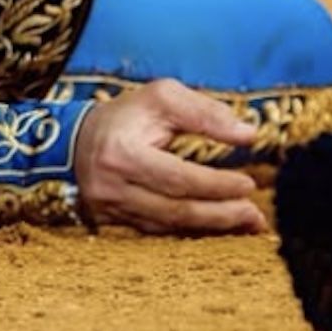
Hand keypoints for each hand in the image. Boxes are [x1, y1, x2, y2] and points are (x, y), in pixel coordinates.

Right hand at [74, 78, 266, 233]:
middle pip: (175, 209)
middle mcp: (112, 186)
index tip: (248, 184)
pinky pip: (159, 232)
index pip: (177, 177)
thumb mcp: (163, 97)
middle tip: (255, 214)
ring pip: (168, 227)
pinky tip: (217, 228)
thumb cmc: (127, 115)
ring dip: (212, 228)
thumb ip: (206, 113)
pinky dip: (191, 231)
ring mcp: (110, 210)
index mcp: (122, 152)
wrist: (76, 139)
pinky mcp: (113, 223)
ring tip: (247, 223)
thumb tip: (248, 134)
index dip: (216, 184)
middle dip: (220, 214)